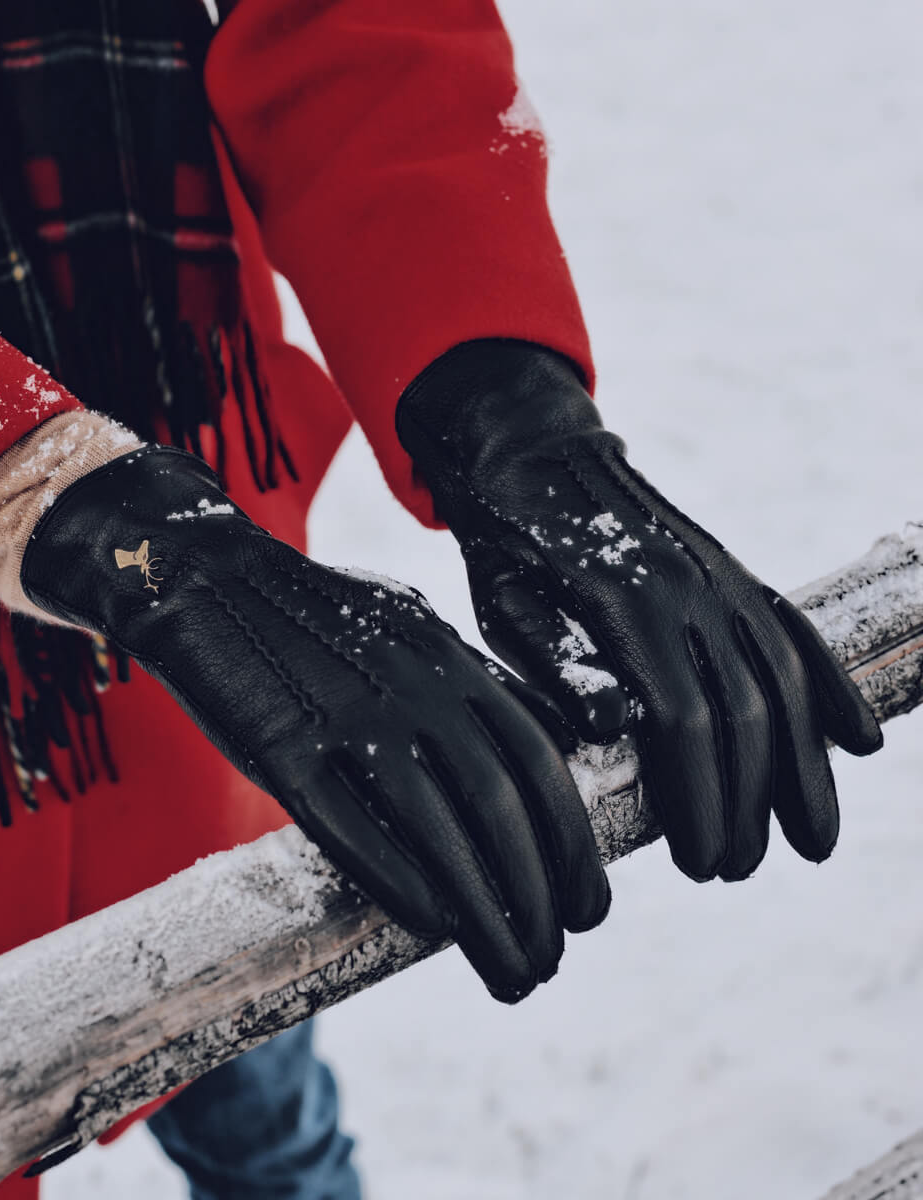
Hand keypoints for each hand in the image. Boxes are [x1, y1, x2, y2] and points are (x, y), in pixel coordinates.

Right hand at [20, 445, 608, 1000]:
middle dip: (540, 896)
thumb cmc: (317, 616)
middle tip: (551, 959)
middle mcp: (413, 688)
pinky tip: (431, 927)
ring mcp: (347, 716)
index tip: (588, 907)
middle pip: (498, 807)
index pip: (537, 763)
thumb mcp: (412, 627)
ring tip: (511, 973)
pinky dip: (400, 882)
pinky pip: (351, 828)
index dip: (572, 842)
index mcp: (451, 660)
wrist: (210, 581)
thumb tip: (543, 747)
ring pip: (437, 829)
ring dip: (485, 914)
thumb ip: (473, 683)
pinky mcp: (284, 747)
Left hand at [396, 339, 882, 881]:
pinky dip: (832, 686)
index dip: (699, 798)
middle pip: (745, 712)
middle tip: (736, 868)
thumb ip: (554, 660)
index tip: (698, 861)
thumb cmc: (507, 547)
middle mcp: (691, 587)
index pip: (683, 722)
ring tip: (812, 839)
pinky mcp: (734, 570)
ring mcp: (722, 575)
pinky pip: (796, 630)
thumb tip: (615, 725)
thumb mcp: (503, 604)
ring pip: (785, 680)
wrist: (535, 454)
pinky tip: (860, 741)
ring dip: (804, 766)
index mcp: (627, 603)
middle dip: (749, 802)